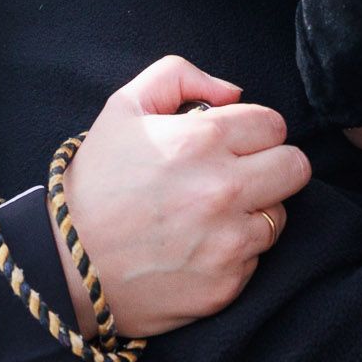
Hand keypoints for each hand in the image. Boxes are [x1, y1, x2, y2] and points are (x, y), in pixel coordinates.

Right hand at [55, 56, 312, 338]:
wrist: (66, 267)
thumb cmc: (95, 184)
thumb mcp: (122, 108)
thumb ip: (179, 76)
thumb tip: (233, 92)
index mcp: (201, 140)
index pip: (274, 124)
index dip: (252, 130)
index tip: (229, 143)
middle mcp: (223, 190)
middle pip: (296, 167)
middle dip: (270, 165)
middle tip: (234, 175)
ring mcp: (229, 242)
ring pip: (280, 214)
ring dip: (254, 210)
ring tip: (209, 213)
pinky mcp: (227, 285)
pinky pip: (257, 258)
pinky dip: (235, 251)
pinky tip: (198, 246)